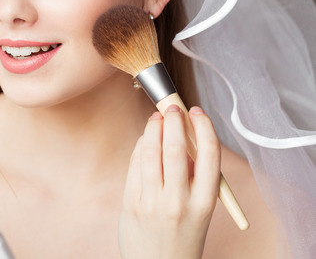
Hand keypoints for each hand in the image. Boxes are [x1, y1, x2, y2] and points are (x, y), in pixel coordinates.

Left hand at [119, 105, 220, 258]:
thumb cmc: (182, 233)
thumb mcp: (200, 210)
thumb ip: (195, 178)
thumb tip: (185, 138)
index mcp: (205, 203)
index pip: (210, 156)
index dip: (203, 128)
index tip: (197, 112)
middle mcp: (179, 202)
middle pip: (177, 150)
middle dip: (173, 122)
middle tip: (172, 108)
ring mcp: (152, 203)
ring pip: (151, 154)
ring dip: (153, 130)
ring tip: (156, 118)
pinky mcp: (131, 203)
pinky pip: (135, 167)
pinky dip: (140, 148)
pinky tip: (144, 140)